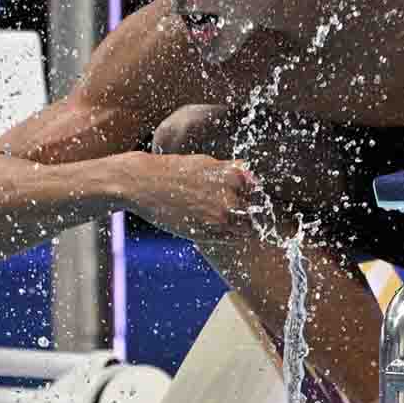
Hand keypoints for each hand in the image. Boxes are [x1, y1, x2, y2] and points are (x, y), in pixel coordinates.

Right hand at [118, 153, 263, 239]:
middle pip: (256, 212)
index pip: (259, 192)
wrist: (143, 182)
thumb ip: (232, 172)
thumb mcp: (208, 163)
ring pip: (247, 228)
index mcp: (235, 175)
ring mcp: (221, 216)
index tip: (243, 199)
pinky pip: (231, 239)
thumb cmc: (176, 171)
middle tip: (224, 209)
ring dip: (238, 226)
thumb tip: (253, 178)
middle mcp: (233, 195)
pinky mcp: (208, 232)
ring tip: (216, 217)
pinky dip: (225, 235)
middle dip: (246, 212)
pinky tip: (208, 224)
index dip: (252, 197)